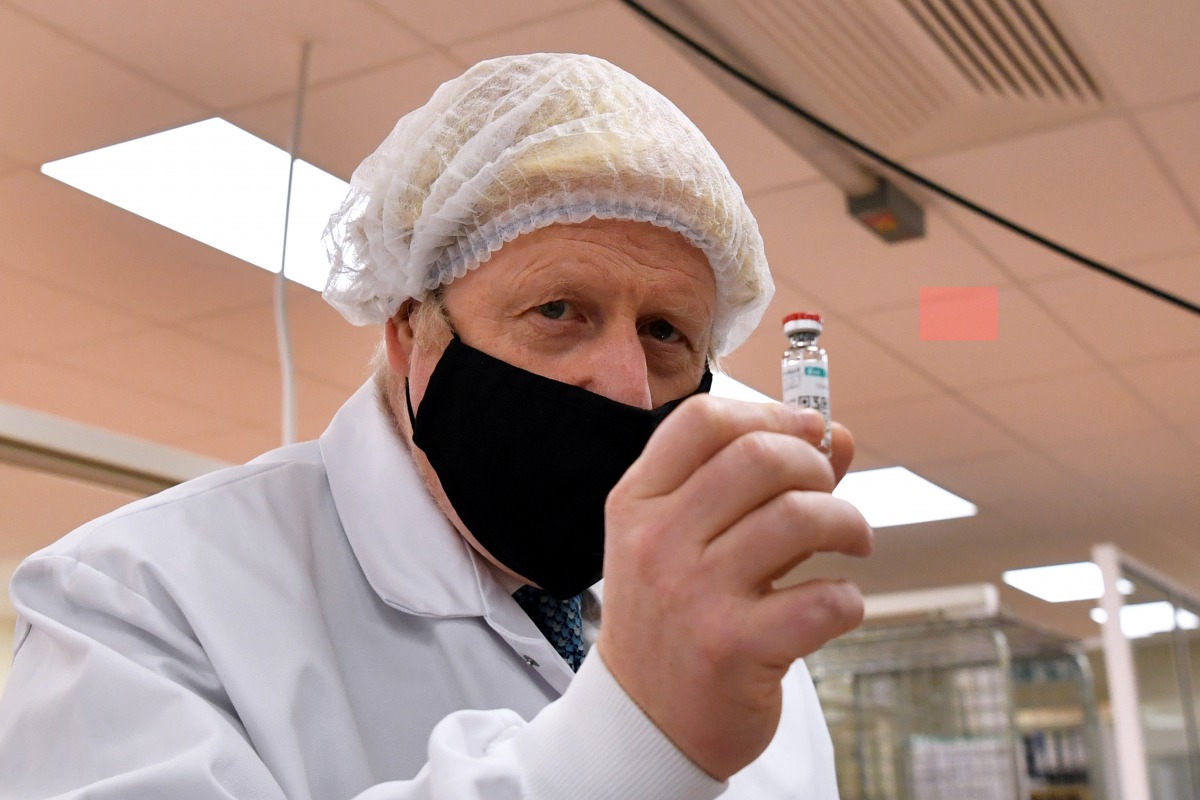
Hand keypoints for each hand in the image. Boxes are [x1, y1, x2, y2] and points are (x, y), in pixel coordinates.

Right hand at [596, 397, 872, 779]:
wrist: (646, 721)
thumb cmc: (675, 616)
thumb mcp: (687, 540)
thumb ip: (756, 483)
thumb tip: (836, 433)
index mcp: (639, 502)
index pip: (702, 420)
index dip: (770, 413)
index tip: (807, 431)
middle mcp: (658, 541)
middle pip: (759, 456)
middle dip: (815, 466)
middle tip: (829, 494)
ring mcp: (693, 594)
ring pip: (798, 517)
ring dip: (848, 524)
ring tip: (851, 543)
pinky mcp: (733, 649)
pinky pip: (822, 599)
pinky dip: (847, 597)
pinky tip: (834, 604)